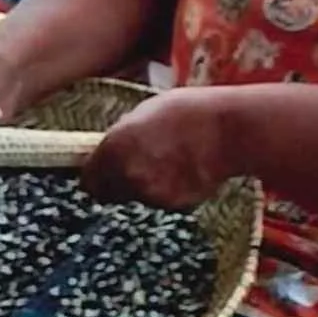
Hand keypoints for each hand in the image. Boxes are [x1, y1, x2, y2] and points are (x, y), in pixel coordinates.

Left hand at [83, 88, 242, 211]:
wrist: (229, 131)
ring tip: (169, 163)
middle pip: (109, 194)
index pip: (88, 180)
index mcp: (114, 147)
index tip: (101, 174)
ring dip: (145, 185)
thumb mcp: (145, 112)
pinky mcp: (173, 204)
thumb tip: (111, 147)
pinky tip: (184, 171)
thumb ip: (122, 134)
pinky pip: (162, 200)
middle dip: (117, 183)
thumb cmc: (189, 112)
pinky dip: (168, 191)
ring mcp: (150, 193)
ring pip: (137, 196)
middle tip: (136, 167)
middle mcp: (127, 174)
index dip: (95, 176)